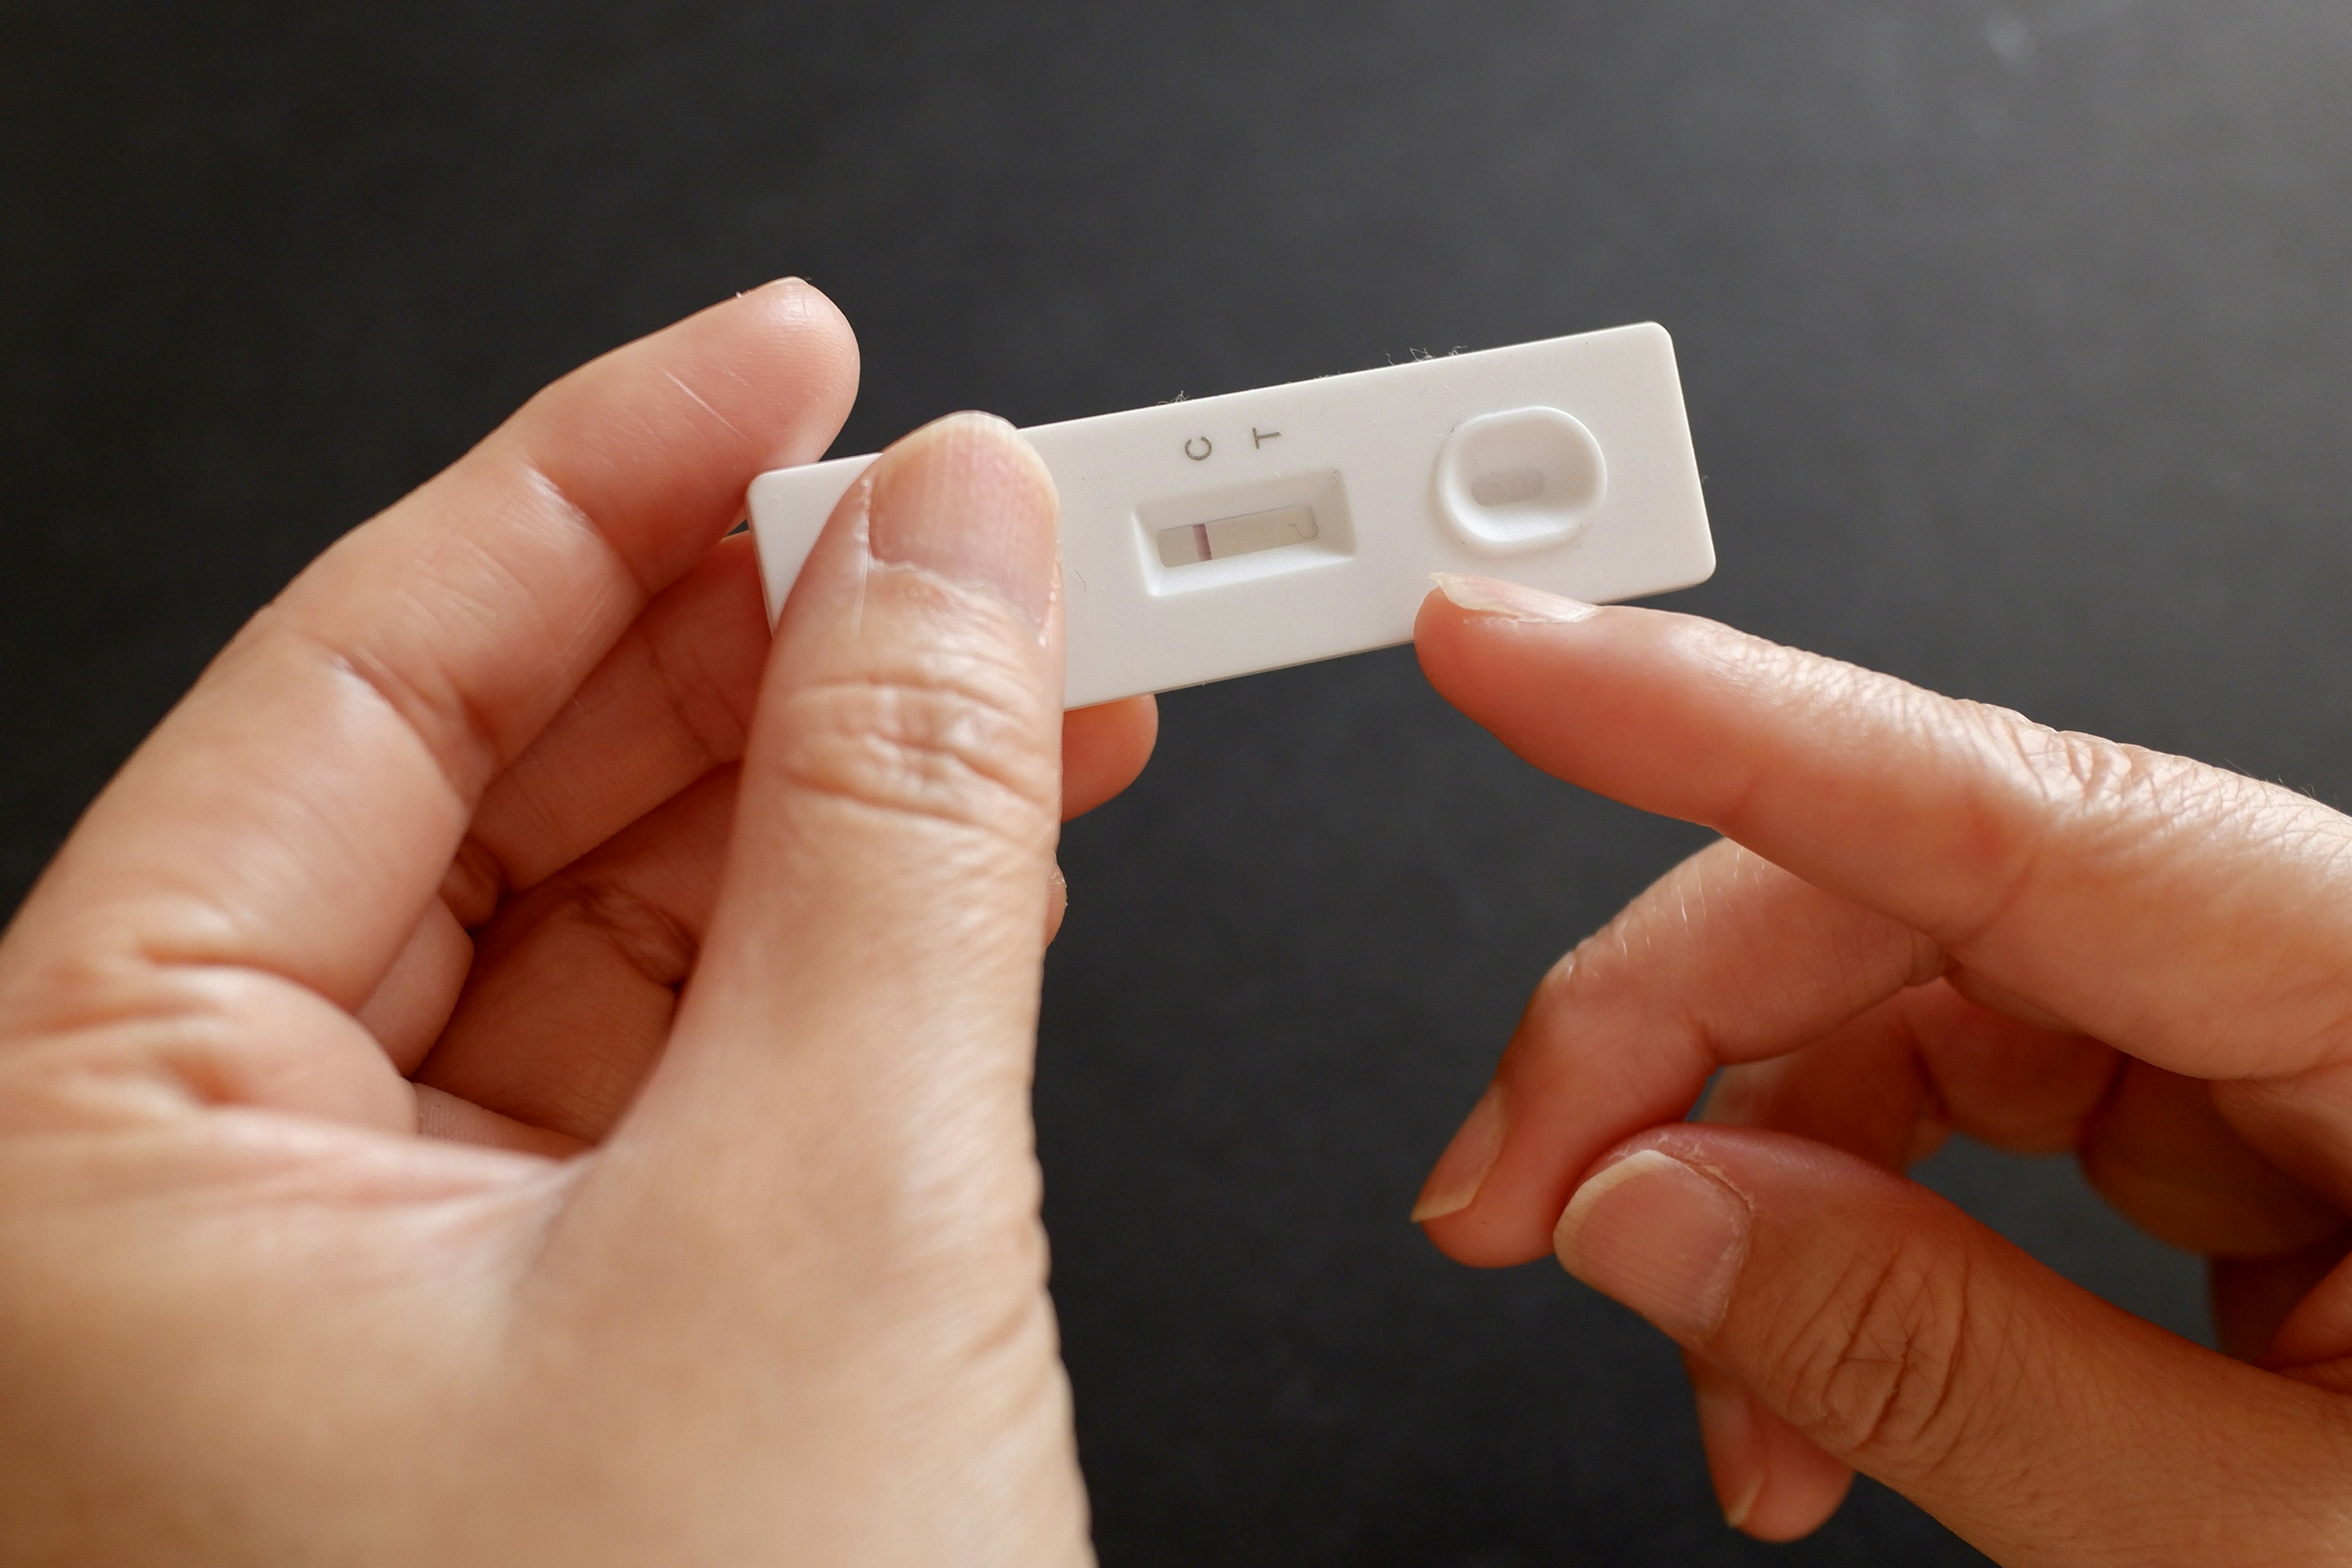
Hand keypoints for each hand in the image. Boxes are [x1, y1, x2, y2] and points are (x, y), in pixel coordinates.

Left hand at [0, 283, 1154, 1563]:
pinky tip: (973, 821)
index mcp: (89, 1161)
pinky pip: (676, 1036)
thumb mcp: (828, 1216)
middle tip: (950, 507)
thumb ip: (900, 831)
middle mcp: (185, 1206)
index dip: (611, 478)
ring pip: (602, 906)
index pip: (369, 674)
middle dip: (753, 625)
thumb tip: (951, 557)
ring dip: (826, 765)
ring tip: (1017, 642)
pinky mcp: (539, 1322)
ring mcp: (367, 1270)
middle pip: (488, 777)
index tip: (790, 369)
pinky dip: (840, 921)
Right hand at [1410, 574, 2351, 1565]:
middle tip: (1507, 1200)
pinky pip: (1977, 1125)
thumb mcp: (2281, 1551)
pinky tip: (1814, 1390)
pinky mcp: (2249, 1135)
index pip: (2009, 809)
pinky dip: (1851, 1246)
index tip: (1507, 650)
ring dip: (1751, 1186)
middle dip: (1663, 1043)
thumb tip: (1653, 1217)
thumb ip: (1949, 1371)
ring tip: (1719, 1402)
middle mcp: (2346, 987)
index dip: (1710, 715)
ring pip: (1914, 1016)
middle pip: (1910, 902)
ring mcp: (2294, 1057)